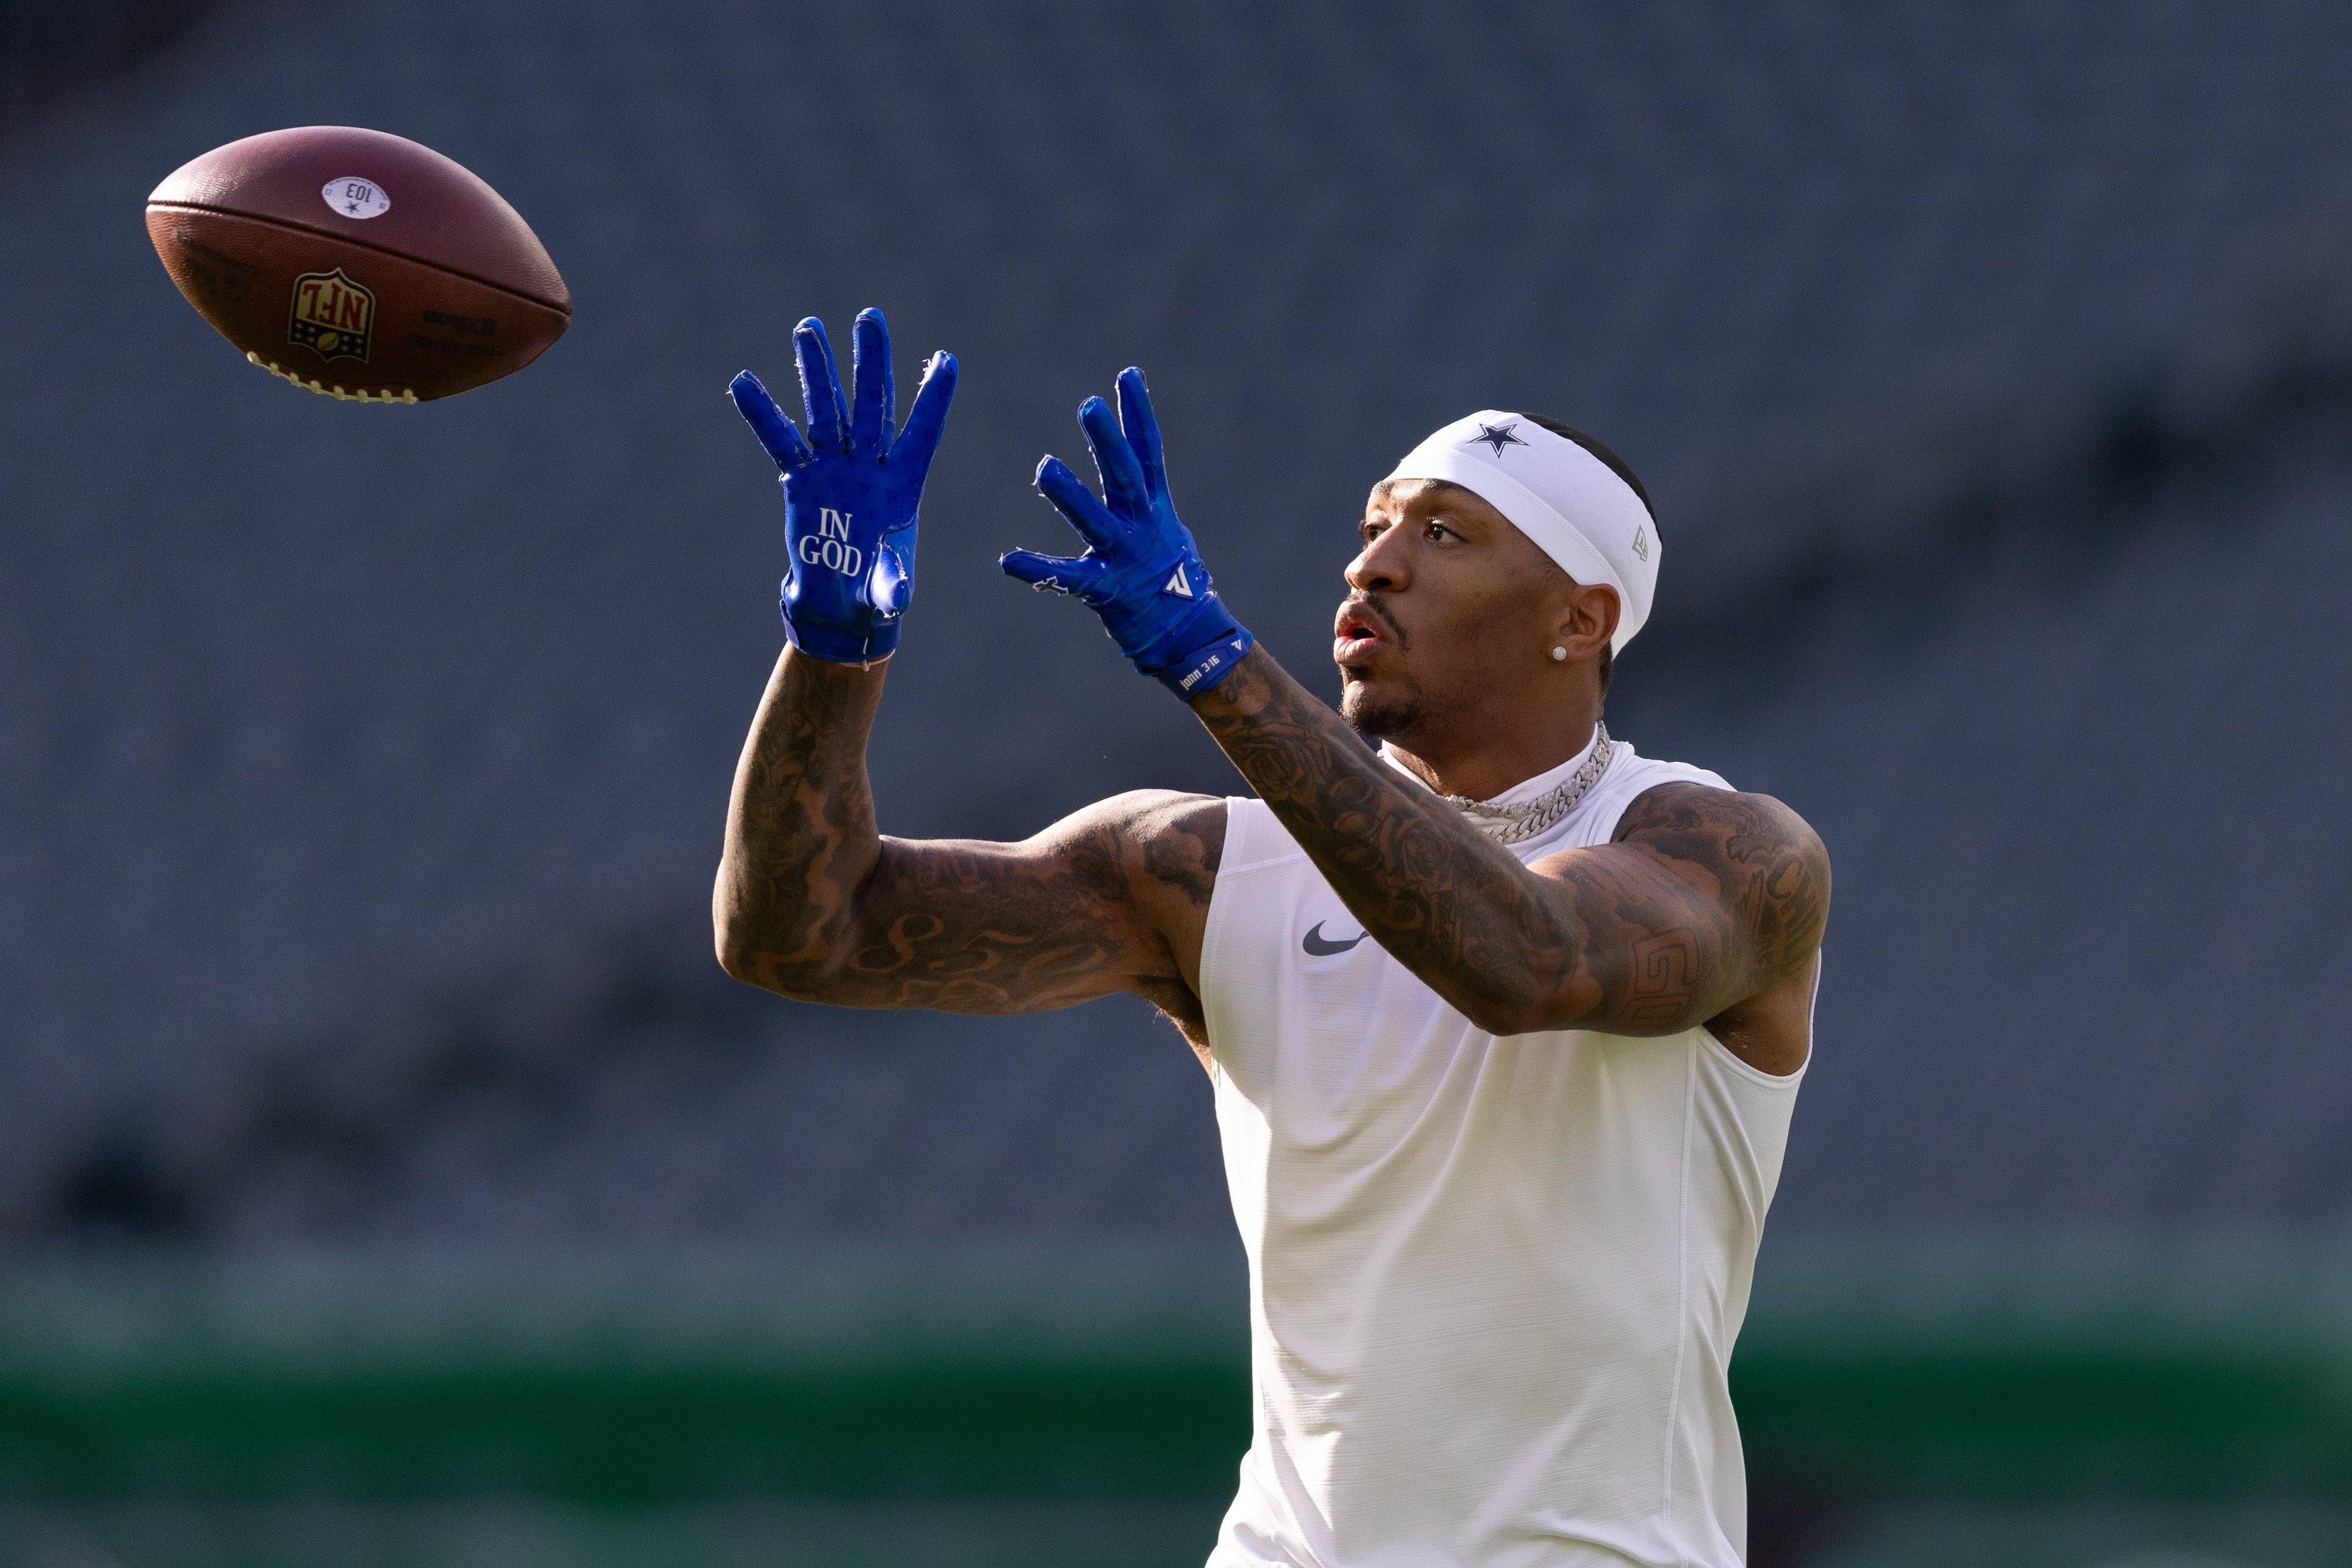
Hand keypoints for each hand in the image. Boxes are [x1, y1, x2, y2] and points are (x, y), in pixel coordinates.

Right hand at [730, 309, 956, 663]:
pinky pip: (780, 440)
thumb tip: (898, 597)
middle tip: (869, 318)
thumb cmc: (874, 593)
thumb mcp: (886, 592)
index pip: (922, 432)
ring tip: (809, 328)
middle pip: (872, 404)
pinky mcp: (801, 479)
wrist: (840, 604)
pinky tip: (743, 383)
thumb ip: (893, 587)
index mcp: (904, 484)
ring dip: (818, 370)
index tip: (947, 359)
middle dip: (871, 362)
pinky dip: (763, 414)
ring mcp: (834, 467)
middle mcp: (869, 466)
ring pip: (826, 409)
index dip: (934, 398)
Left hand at [1000, 367, 1252, 697]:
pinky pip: (1067, 579)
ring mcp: (1126, 559)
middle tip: (1090, 405)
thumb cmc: (1174, 581)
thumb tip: (1138, 457)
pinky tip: (1008, 560)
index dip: (1138, 413)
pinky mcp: (1107, 592)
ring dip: (1071, 494)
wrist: (1191, 637)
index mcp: (1156, 509)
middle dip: (1108, 440)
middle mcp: (1143, 527)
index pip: (1147, 452)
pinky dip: (1037, 569)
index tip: (1128, 374)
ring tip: (1044, 467)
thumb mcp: (1166, 529)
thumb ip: (1145, 494)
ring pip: (1096, 520)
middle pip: (1125, 476)